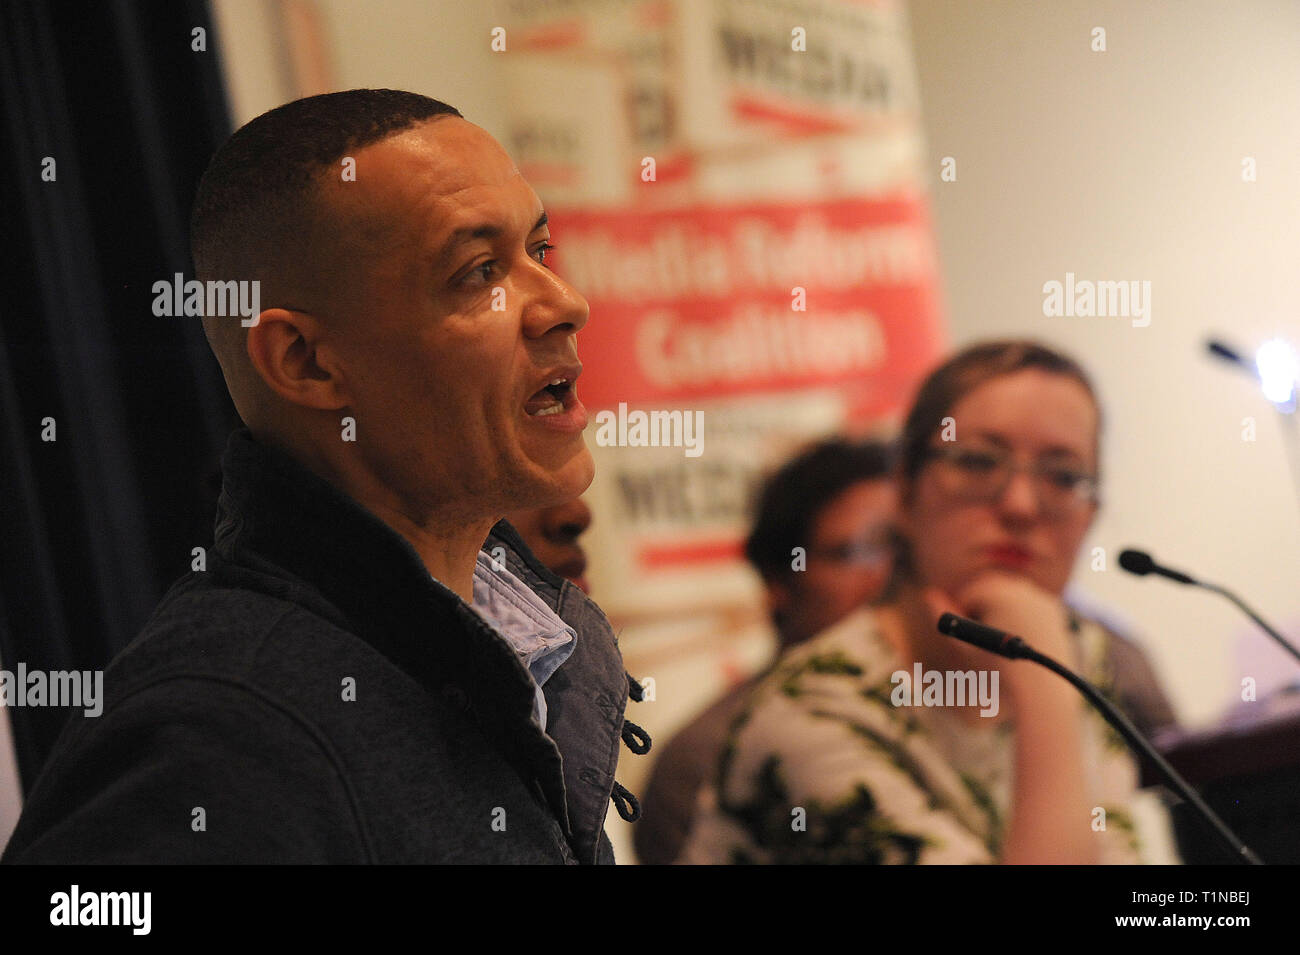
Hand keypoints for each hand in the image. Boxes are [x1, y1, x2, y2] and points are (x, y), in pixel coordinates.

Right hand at [923, 572, 1080, 699]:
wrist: (1043, 688)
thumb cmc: (997, 668)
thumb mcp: (964, 643)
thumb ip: (944, 615)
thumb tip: (928, 593)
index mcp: (994, 591)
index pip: (968, 594)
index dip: (961, 613)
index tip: (963, 634)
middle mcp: (1019, 587)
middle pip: (989, 590)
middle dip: (982, 607)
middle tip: (979, 633)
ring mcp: (1039, 596)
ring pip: (1010, 596)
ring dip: (1000, 610)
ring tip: (997, 637)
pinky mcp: (1054, 609)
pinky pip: (1029, 605)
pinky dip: (1021, 616)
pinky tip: (1017, 637)